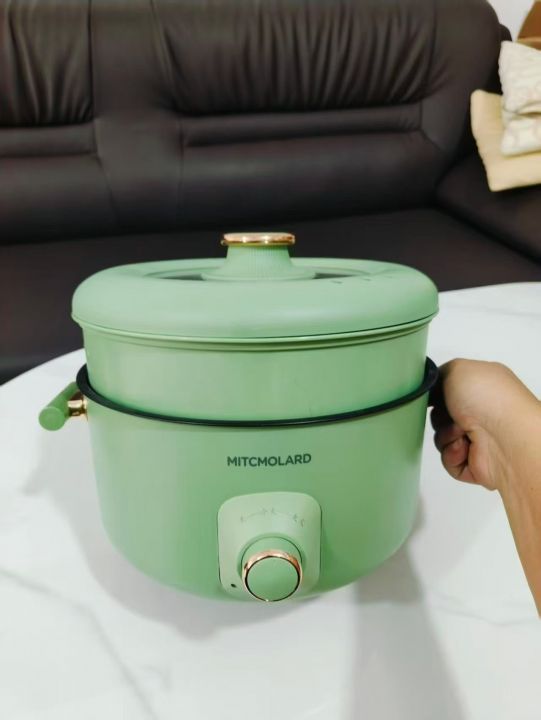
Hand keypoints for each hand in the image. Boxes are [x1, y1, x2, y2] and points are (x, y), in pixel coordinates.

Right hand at [431, 359, 539, 492]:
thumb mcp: (458, 368)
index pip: (450, 390)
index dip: (437, 394)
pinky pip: (447, 459)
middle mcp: (483, 412)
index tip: (430, 396)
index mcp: (483, 387)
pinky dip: (451, 453)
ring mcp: (480, 438)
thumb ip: (441, 373)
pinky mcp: (475, 462)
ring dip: (445, 435)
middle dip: (439, 416)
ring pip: (441, 437)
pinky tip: (465, 448)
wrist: (505, 437)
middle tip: (450, 413)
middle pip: (441, 415)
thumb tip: (434, 388)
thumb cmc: (488, 399)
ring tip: (462, 432)